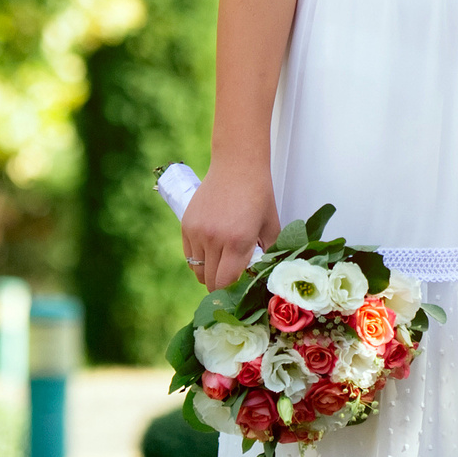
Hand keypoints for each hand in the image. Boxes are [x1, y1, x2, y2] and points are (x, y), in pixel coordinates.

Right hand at [182, 163, 278, 289]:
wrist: (237, 164)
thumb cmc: (258, 193)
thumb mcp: (272, 225)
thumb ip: (272, 253)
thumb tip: (269, 276)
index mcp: (238, 241)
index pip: (226, 283)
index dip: (232, 292)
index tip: (240, 291)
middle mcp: (214, 239)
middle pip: (210, 281)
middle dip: (221, 286)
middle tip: (232, 281)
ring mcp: (198, 232)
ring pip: (197, 270)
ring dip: (209, 273)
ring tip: (222, 265)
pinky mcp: (186, 225)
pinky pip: (189, 256)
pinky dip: (198, 260)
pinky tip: (211, 252)